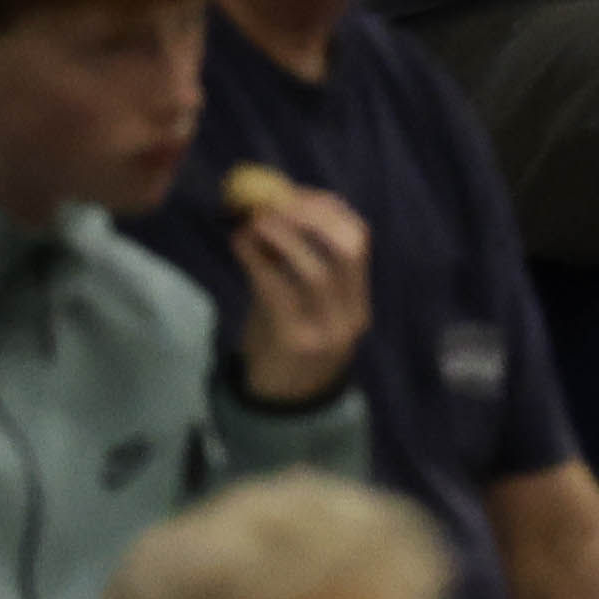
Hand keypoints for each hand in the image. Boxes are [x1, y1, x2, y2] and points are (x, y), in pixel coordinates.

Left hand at [224, 178, 374, 407]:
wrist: (280, 406)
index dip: (327, 208)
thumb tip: (265, 206)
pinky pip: (278, 289)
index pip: (358, 239)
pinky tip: (240, 243)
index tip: (293, 192)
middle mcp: (350, 314)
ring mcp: (326, 329)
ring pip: (317, 269)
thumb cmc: (287, 345)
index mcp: (357, 301)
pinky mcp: (294, 340)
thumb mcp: (300, 304)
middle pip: (347, 249)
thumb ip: (291, 263)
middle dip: (311, 216)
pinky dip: (257, 258)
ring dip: (283, 235)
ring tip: (255, 219)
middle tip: (275, 202)